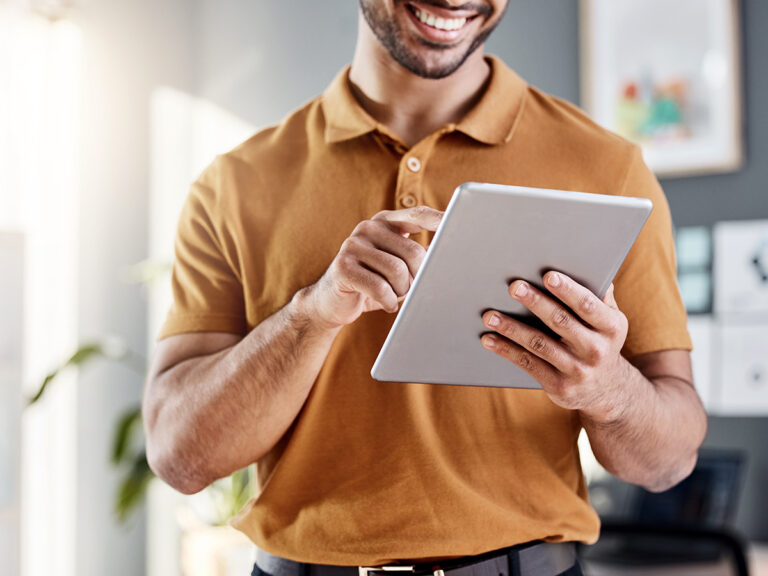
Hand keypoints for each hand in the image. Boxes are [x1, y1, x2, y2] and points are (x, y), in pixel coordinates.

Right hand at [307, 206, 442, 328]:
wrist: (330, 302)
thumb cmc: (373, 284)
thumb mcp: (396, 265)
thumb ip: (415, 256)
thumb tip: (446, 258)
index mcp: (385, 222)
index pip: (418, 215)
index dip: (440, 219)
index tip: (461, 221)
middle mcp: (368, 227)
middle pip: (414, 253)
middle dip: (417, 278)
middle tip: (407, 289)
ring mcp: (352, 245)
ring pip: (398, 272)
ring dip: (402, 292)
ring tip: (393, 295)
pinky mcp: (342, 267)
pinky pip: (380, 288)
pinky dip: (388, 302)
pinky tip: (384, 304)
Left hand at [481, 271, 631, 422]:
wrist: (607, 390)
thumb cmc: (600, 341)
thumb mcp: (609, 320)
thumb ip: (599, 295)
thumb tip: (587, 263)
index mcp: (612, 327)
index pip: (587, 305)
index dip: (568, 290)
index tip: (548, 275)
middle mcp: (597, 350)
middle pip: (560, 321)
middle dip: (535, 302)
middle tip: (514, 287)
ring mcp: (577, 370)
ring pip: (539, 344)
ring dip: (511, 328)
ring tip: (489, 316)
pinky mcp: (559, 386)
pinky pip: (528, 364)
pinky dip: (506, 350)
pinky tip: (489, 339)